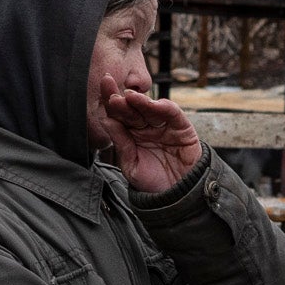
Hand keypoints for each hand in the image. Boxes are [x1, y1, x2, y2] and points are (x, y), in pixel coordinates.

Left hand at [96, 78, 205, 194]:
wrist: (178, 196)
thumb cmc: (153, 182)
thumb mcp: (131, 165)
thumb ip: (121, 143)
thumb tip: (106, 120)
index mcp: (130, 134)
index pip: (118, 115)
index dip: (110, 102)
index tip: (102, 89)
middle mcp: (145, 127)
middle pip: (132, 109)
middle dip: (122, 99)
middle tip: (112, 93)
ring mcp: (163, 125)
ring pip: (150, 109)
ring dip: (141, 101)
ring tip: (131, 97)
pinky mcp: (182, 127)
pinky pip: (173, 114)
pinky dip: (165, 107)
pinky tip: (155, 104)